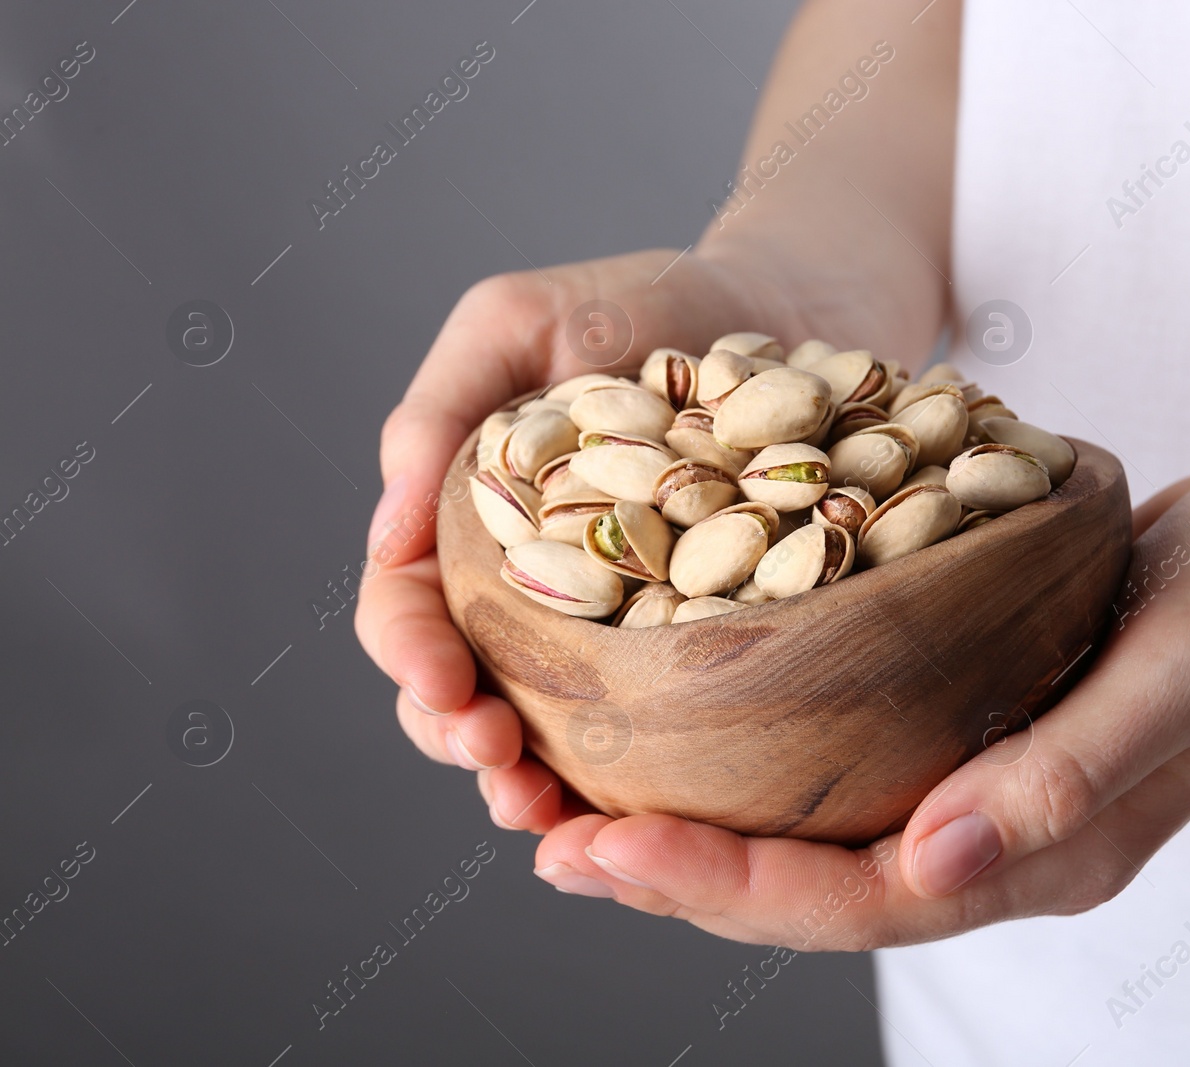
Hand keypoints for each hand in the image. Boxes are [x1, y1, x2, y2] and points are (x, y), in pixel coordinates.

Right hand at [353, 246, 901, 834]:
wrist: (789, 309)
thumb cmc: (646, 303)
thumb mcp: (522, 322)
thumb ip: (442, 409)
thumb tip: (384, 529)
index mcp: (468, 521)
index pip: (406, 603)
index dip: (408, 653)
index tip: (441, 683)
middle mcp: (531, 588)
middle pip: (464, 687)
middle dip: (463, 737)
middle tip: (498, 763)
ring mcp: (613, 625)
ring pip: (549, 725)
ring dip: (537, 780)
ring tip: (551, 811)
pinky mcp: (695, 642)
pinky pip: (659, 720)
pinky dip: (638, 770)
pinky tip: (647, 805)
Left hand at [528, 463, 1189, 944]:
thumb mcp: (1183, 665)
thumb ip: (1072, 772)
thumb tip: (938, 862)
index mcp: (1054, 848)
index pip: (868, 898)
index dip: (733, 884)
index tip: (609, 847)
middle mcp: (1005, 843)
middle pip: (819, 896)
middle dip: (681, 881)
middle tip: (551, 843)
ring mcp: (988, 800)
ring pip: (820, 852)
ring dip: (700, 844)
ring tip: (578, 817)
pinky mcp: (972, 744)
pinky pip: (846, 788)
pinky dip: (754, 783)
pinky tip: (682, 751)